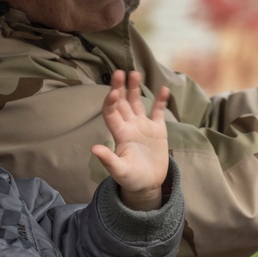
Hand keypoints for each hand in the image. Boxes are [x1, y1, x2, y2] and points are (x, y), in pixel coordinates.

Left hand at [91, 70, 170, 210]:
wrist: (148, 184)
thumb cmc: (131, 179)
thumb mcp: (120, 171)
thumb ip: (108, 160)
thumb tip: (94, 148)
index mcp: (120, 134)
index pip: (111, 113)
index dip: (111, 102)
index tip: (113, 91)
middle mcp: (130, 126)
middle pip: (122, 102)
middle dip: (120, 87)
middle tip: (119, 72)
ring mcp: (143, 127)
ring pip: (137, 103)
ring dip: (135, 88)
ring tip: (134, 73)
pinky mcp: (157, 130)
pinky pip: (158, 112)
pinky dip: (160, 100)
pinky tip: (163, 89)